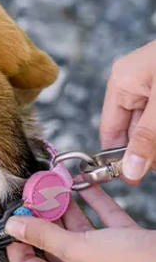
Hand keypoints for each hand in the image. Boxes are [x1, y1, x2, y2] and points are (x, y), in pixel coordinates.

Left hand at [5, 186, 155, 261]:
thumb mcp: (77, 249)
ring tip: (53, 187)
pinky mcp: (118, 241)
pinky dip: (90, 202)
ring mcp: (100, 256)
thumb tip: (15, 226)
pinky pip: (98, 219)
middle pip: (49, 244)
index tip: (14, 221)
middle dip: (40, 219)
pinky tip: (83, 185)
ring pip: (73, 229)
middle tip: (33, 198)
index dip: (15, 245)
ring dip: (64, 208)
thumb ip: (44, 236)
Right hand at [100, 40, 155, 182]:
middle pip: (135, 132)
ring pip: (153, 129)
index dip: (118, 156)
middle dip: (149, 150)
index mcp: (122, 83)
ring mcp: (154, 89)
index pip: (110, 130)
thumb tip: (130, 169)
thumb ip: (148, 136)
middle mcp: (135, 86)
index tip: (132, 178)